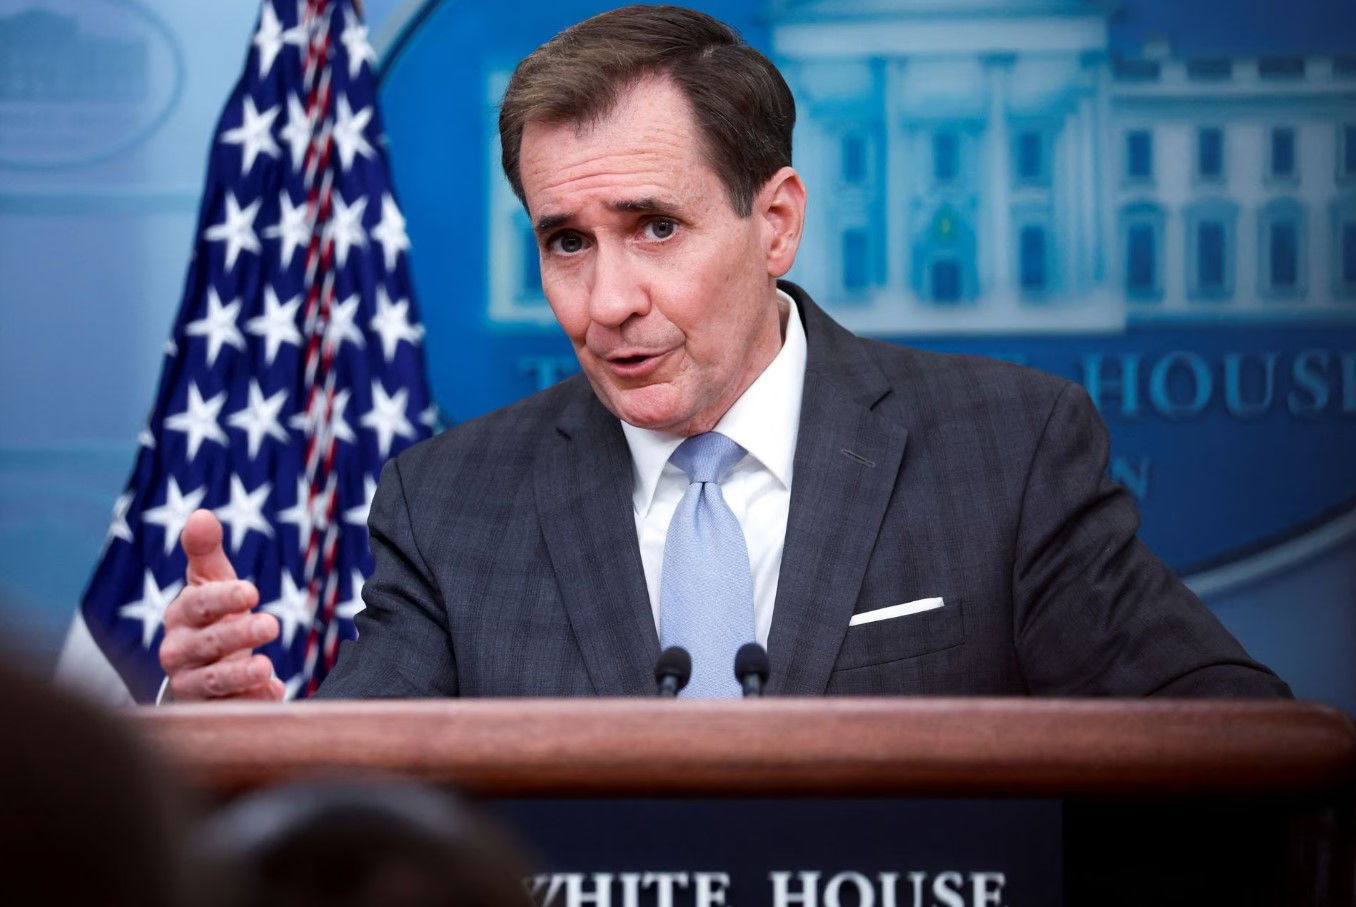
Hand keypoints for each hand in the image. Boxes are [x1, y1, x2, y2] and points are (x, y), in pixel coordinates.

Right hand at [159, 510, 283, 700]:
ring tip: (267, 667)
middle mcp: (179, 651)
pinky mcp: (210, 710)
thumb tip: (201, 514)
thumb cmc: (210, 616)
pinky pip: (230, 708)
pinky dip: (252, 701)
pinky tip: (274, 692)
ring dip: (240, 675)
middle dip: (238, 634)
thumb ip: (205, 551)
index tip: (253, 591)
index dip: (223, 598)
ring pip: (213, 681)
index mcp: (182, 615)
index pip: (198, 605)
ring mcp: (192, 684)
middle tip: (272, 624)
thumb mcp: (210, 582)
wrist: (199, 669)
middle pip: (208, 643)